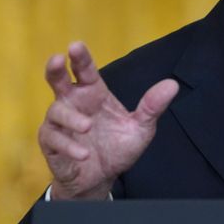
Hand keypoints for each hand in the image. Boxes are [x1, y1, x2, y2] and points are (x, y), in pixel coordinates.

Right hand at [38, 41, 178, 199]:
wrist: (102, 178)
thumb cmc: (117, 147)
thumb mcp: (140, 128)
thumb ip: (152, 107)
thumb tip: (172, 85)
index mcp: (94, 93)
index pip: (85, 71)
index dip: (80, 58)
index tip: (76, 46)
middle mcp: (74, 103)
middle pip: (57, 80)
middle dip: (56, 69)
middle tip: (58, 59)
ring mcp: (59, 122)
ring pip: (57, 111)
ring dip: (72, 118)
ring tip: (87, 126)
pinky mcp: (51, 143)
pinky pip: (54, 139)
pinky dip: (69, 146)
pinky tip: (84, 154)